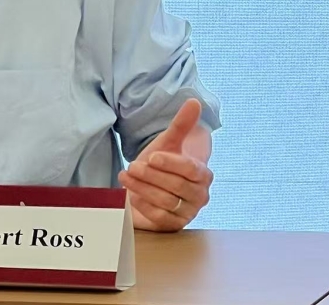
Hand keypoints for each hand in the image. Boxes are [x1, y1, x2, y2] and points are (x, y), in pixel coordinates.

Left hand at [118, 98, 212, 231]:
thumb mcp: (168, 142)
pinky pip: (159, 218)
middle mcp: (200, 196)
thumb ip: (182, 124)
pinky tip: (131, 195)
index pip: (191, 169)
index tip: (151, 155)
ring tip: (125, 176)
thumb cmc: (161, 163)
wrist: (152, 184)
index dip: (171, 163)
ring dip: (143, 188)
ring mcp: (188, 213)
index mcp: (203, 174)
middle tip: (131, 166)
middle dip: (151, 175)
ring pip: (166, 201)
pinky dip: (144, 206)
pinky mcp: (173, 226)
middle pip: (176, 186)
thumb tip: (194, 101)